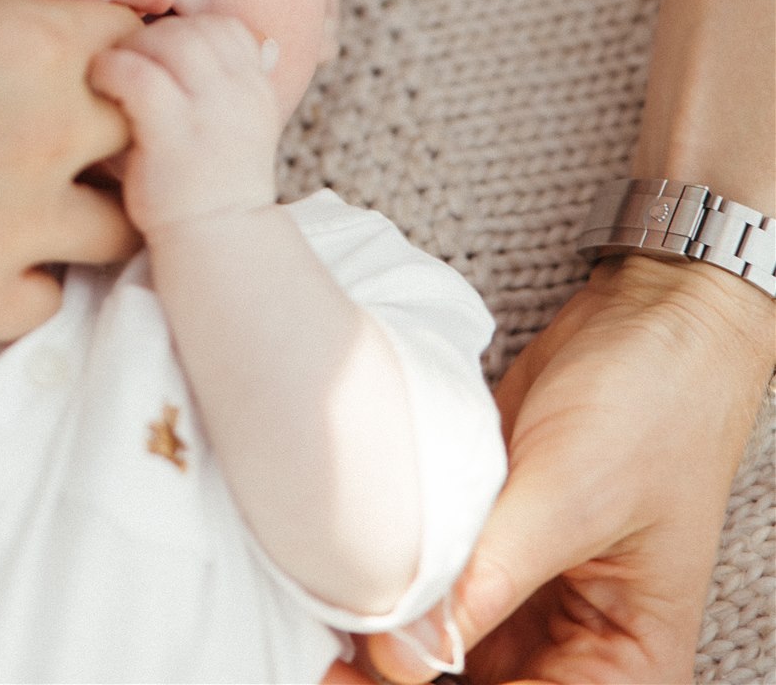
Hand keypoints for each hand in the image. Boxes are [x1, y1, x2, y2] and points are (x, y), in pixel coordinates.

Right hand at [0, 0, 140, 339]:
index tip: (93, 64)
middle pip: (144, 135)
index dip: (120, 48)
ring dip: (86, 210)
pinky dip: (25, 277)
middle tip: (75, 136)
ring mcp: (15, 225)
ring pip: (118, 228)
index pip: (135, 38)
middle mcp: (42, 131)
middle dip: (119, 130)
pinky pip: (48, 297)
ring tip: (28, 199)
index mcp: (28, 40)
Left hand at [88, 12, 278, 235]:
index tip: (157, 55)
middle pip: (194, 30)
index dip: (185, 31)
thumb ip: (221, 90)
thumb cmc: (208, 191)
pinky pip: (139, 76)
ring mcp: (209, 114)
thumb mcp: (234, 131)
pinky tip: (99, 82)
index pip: (224, 29)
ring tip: (107, 67)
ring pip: (169, 41)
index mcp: (256, 91)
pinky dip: (112, 68)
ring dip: (130, 46)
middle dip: (151, 35)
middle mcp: (240, 95)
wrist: (215, 248)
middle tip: (123, 58)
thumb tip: (212, 51)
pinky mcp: (173, 136)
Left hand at [361, 257, 774, 682]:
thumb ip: (486, 579)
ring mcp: (522, 599)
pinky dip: (383, 583)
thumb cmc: (649, 407)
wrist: (647, 318)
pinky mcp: (484, 548)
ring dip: (380, 633)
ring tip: (319, 609)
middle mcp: (574, 650)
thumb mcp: (570, 498)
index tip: (369, 672)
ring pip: (436, 652)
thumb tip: (402, 657)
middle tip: (322, 651)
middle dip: (398, 672)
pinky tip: (332, 571)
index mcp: (624, 668)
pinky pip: (426, 589)